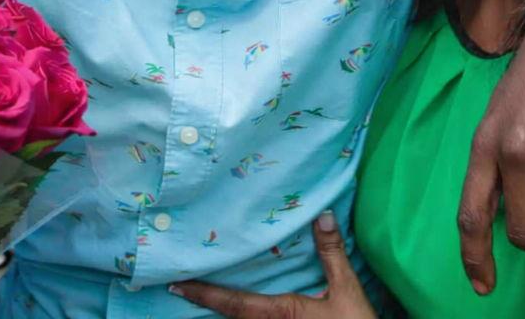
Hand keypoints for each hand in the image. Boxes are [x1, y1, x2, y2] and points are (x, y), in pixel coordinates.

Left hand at [169, 211, 375, 317]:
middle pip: (232, 317)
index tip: (177, 285)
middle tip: (179, 285)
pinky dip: (242, 316)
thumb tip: (322, 215)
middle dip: (206, 303)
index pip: (234, 303)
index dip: (203, 294)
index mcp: (281, 315)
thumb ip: (332, 254)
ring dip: (224, 311)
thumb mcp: (347, 292)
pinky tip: (236, 308)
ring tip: (199, 294)